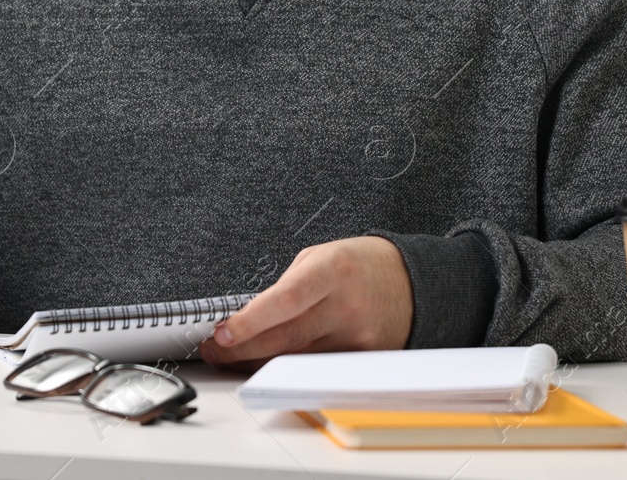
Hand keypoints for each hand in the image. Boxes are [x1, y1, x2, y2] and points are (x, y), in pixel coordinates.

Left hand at [199, 236, 413, 370]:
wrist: (410, 281)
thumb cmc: (360, 265)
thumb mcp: (320, 258)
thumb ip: (288, 286)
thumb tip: (250, 318)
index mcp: (332, 271)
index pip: (285, 301)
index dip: (250, 322)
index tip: (223, 333)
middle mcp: (346, 306)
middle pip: (284, 339)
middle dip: (241, 349)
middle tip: (215, 350)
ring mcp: (356, 338)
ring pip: (295, 361)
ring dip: (257, 362)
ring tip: (231, 357)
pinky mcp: (362, 360)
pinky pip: (315, 369)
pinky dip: (286, 368)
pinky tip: (267, 364)